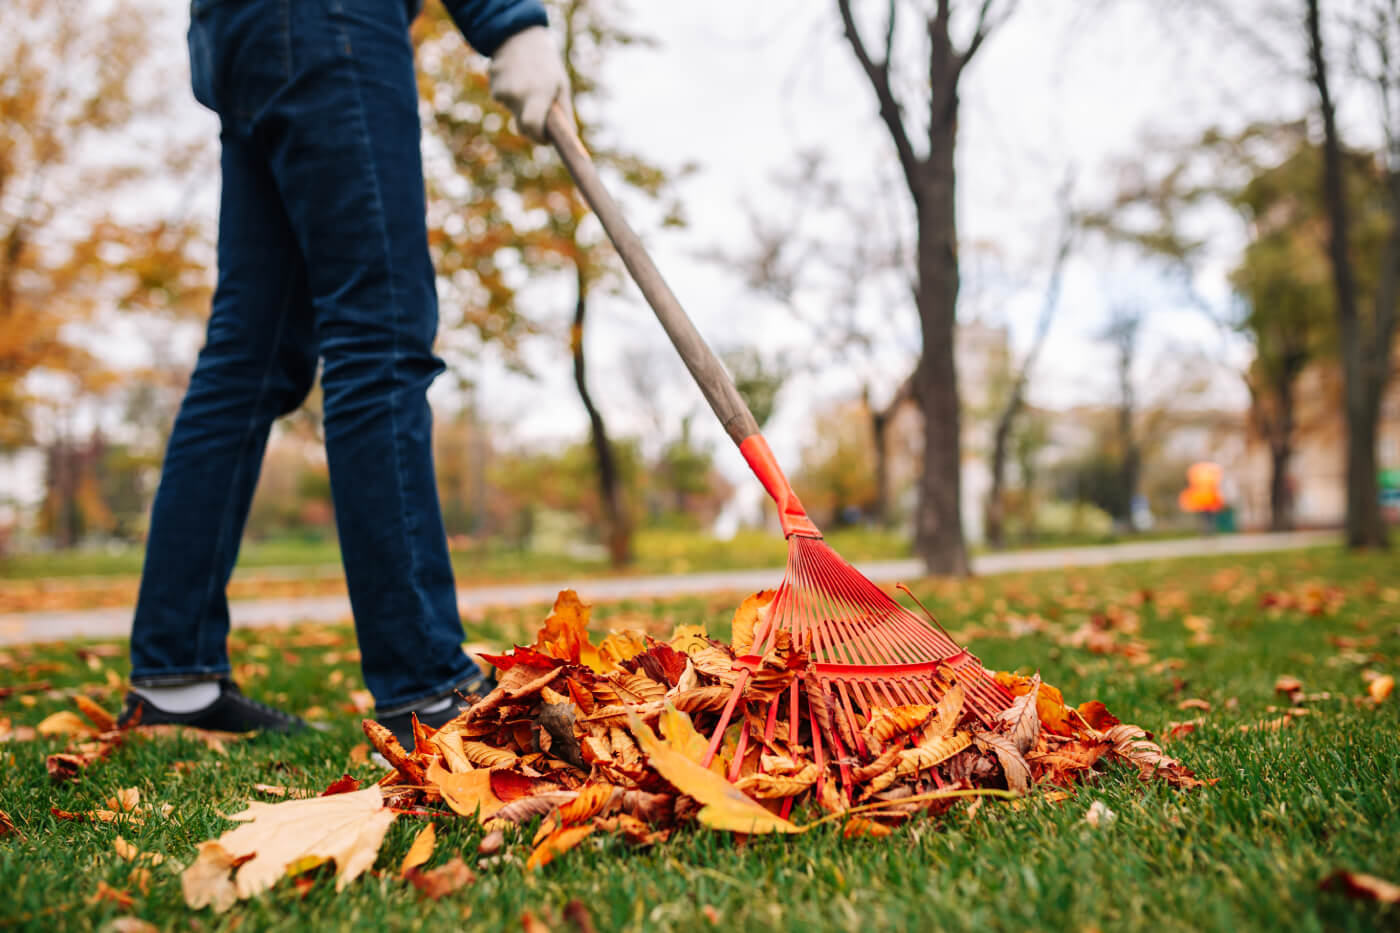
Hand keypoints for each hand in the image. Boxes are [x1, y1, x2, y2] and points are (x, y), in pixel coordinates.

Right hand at [489, 26, 572, 142]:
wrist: (520, 34)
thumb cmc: (547, 63)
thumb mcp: (562, 85)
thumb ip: (565, 114)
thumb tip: (570, 138)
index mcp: (537, 94)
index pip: (532, 128)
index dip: (538, 138)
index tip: (545, 138)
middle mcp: (517, 94)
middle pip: (521, 126)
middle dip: (531, 127)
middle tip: (540, 114)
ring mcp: (501, 89)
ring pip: (513, 112)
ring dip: (521, 106)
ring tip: (528, 85)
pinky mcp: (492, 85)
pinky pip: (504, 100)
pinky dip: (511, 95)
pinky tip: (516, 78)